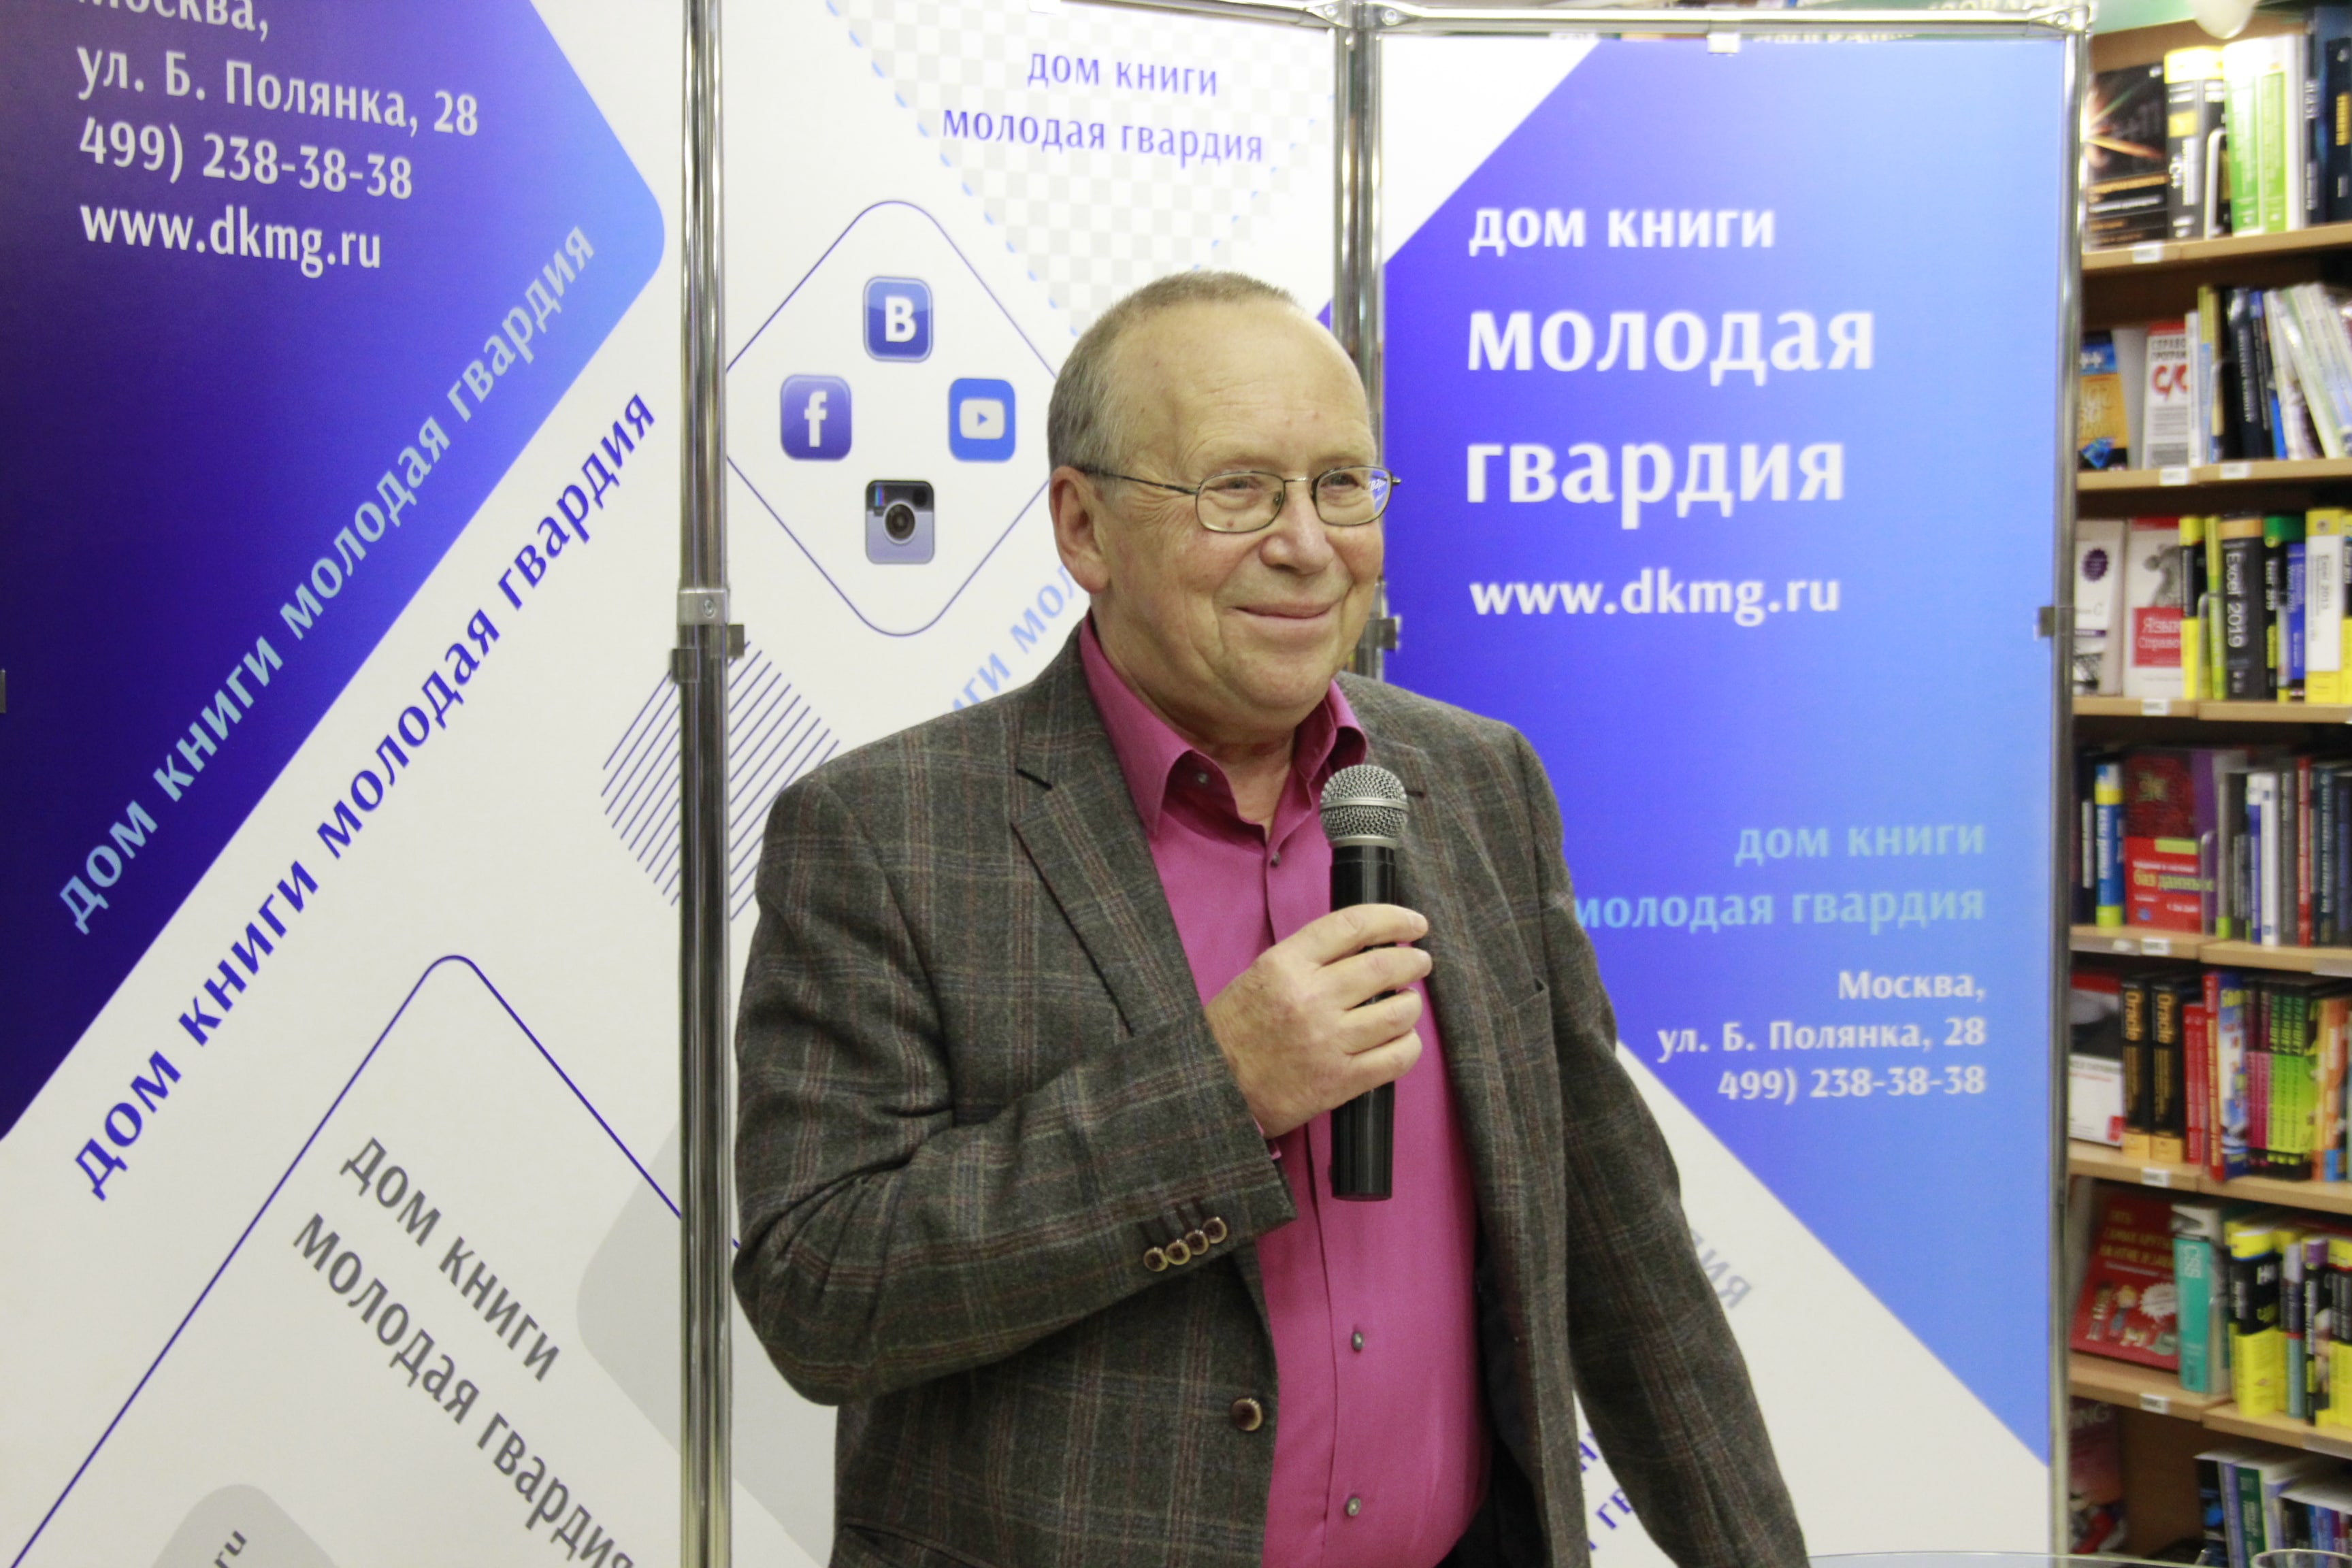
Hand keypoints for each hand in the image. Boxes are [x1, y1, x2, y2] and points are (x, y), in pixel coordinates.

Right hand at [1203, 904, 1429, 1138]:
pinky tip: (1402, 1041)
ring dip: (1411, 1005)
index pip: (1353, 926)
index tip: (1413, 923)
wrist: (1213, 1089)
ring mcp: (1327, 1041)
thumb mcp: (1260, 976)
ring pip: (1397, 1013)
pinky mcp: (1339, 1081)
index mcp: (1285, 964)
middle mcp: (1309, 998)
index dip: (1393, 918)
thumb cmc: (1234, 1031)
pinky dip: (1409, 1046)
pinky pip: (1396, 1059)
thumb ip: (1308, 959)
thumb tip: (1365, 946)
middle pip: (1384, 966)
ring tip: (1406, 1004)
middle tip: (1419, 962)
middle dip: (1412, 960)